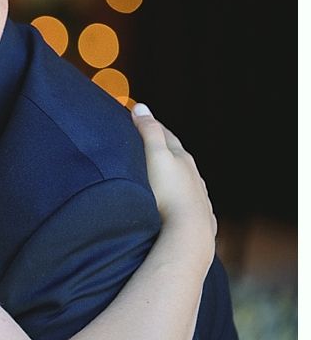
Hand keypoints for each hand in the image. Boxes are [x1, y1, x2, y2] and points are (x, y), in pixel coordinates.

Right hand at [131, 103, 216, 245]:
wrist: (188, 233)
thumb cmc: (168, 194)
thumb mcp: (155, 157)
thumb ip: (149, 131)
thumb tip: (141, 106)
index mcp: (182, 158)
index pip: (166, 135)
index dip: (153, 126)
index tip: (141, 119)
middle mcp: (194, 176)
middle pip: (179, 157)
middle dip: (166, 149)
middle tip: (151, 144)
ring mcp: (198, 196)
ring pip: (187, 180)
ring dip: (176, 175)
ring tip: (164, 175)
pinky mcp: (199, 217)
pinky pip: (190, 202)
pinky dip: (182, 197)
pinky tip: (178, 203)